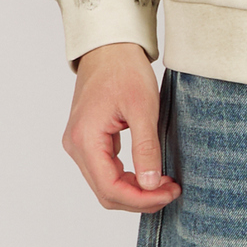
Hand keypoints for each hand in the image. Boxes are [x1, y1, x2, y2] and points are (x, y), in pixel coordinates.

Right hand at [62, 42, 181, 211]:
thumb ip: (146, 149)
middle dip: (140, 198)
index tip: (169, 192)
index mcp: (85, 140)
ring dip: (135, 190)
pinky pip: (105, 171)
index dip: (142, 199)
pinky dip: (127, 178)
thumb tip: (150, 185)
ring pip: (105, 185)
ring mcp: (79, 144)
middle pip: (106, 192)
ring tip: (164, 183)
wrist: (109, 48)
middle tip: (171, 190)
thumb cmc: (124, 71)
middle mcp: (76, 146)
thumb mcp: (143, 109)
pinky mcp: (87, 140)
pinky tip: (149, 173)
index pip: (111, 188)